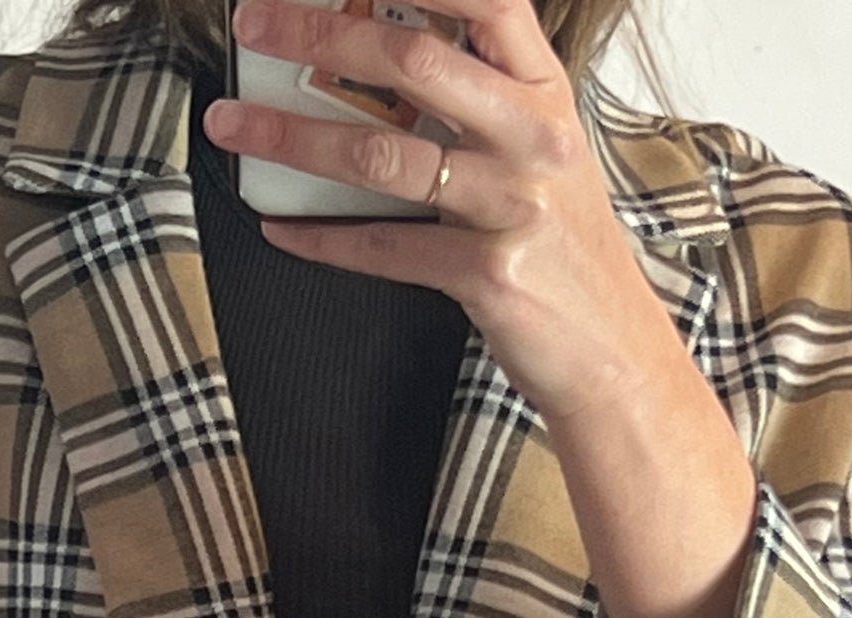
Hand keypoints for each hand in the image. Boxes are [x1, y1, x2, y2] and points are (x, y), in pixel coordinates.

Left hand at [205, 0, 682, 423]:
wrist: (615, 351)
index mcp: (545, 94)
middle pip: (413, 61)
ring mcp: (513, 206)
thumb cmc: (565, 250)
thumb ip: (480, 103)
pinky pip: (384, 248)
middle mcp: (533, 138)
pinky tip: (281, 226)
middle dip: (317, 35)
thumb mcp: (540, 155)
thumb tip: (380, 61)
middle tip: (255, 28)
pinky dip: (322, 239)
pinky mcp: (488, 276)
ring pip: (382, 156)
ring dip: (292, 137)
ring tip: (236, 128)